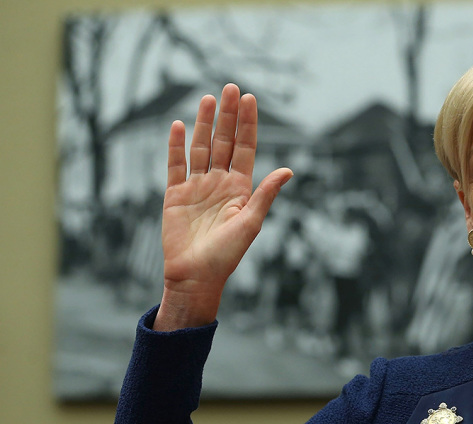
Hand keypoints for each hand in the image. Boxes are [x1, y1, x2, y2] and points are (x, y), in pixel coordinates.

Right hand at [154, 84, 292, 330]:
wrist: (196, 276)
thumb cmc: (227, 256)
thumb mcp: (251, 223)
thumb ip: (266, 194)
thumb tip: (288, 170)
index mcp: (240, 190)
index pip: (245, 149)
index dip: (247, 125)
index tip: (250, 100)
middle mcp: (219, 184)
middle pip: (223, 142)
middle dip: (227, 116)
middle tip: (230, 88)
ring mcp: (197, 188)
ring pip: (201, 149)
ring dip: (205, 124)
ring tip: (208, 98)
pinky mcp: (175, 195)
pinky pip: (175, 166)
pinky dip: (177, 146)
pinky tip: (181, 126)